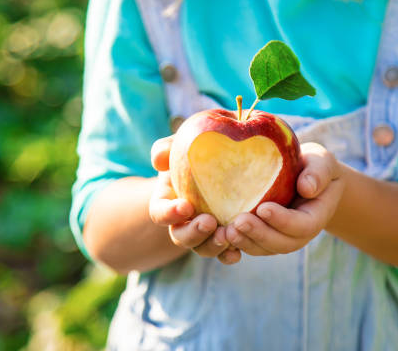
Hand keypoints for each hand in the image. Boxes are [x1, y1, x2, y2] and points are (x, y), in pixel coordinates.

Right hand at [149, 136, 240, 264]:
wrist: (223, 160)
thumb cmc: (198, 149)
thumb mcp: (183, 143)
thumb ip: (168, 146)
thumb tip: (159, 158)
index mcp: (168, 201)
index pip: (160, 213)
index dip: (169, 213)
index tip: (186, 206)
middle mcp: (183, 222)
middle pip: (181, 237)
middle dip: (194, 233)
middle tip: (209, 222)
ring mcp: (204, 233)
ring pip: (202, 248)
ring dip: (213, 245)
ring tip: (228, 234)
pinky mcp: (225, 237)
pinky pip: (224, 253)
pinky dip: (229, 255)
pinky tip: (238, 251)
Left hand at [225, 142, 344, 255]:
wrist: (306, 177)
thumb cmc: (313, 165)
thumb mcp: (322, 162)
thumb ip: (318, 172)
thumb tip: (307, 187)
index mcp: (315, 216)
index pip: (302, 225)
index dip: (283, 220)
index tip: (263, 208)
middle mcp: (298, 233)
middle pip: (281, 243)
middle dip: (259, 234)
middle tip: (239, 222)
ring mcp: (280, 237)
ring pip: (263, 248)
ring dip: (245, 242)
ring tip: (227, 231)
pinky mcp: (263, 236)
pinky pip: (251, 245)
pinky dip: (237, 243)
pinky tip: (220, 235)